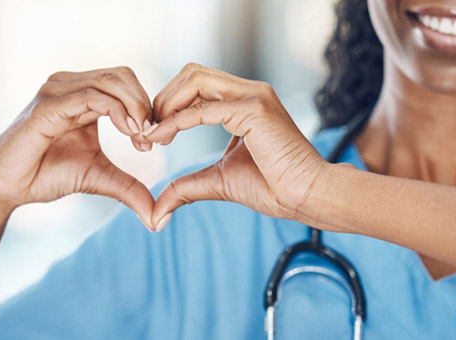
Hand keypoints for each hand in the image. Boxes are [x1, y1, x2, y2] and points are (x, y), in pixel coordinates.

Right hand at [0, 66, 156, 229]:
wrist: (7, 187)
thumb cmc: (46, 175)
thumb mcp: (98, 178)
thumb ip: (128, 188)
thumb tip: (157, 218)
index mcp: (81, 94)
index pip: (124, 82)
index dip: (146, 106)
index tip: (154, 140)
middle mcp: (69, 85)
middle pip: (122, 75)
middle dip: (144, 104)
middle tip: (152, 137)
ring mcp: (56, 92)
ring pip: (110, 81)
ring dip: (135, 107)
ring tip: (142, 136)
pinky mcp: (47, 106)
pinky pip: (91, 96)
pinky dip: (116, 111)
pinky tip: (128, 131)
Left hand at [145, 63, 327, 230]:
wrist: (307, 197)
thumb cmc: (274, 188)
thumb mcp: (219, 182)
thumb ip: (187, 187)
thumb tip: (157, 211)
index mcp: (243, 102)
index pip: (195, 85)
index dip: (167, 105)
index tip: (150, 135)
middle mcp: (249, 91)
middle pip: (191, 74)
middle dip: (163, 99)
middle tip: (147, 132)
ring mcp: (253, 96)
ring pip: (195, 80)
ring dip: (167, 104)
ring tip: (153, 133)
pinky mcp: (254, 110)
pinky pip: (203, 108)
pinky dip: (177, 121)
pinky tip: (161, 137)